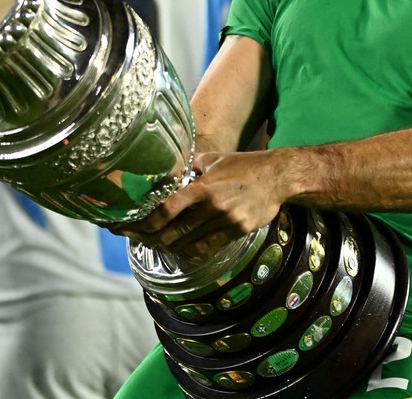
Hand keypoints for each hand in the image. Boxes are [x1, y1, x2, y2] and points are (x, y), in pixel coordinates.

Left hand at [109, 150, 290, 258]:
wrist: (277, 177)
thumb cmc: (244, 166)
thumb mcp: (215, 160)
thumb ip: (191, 167)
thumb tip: (170, 171)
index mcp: (204, 186)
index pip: (168, 209)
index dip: (148, 221)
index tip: (134, 225)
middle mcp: (213, 206)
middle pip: (174, 232)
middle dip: (153, 238)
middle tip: (139, 239)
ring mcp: (226, 222)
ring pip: (190, 244)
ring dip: (171, 247)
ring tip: (158, 245)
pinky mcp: (237, 232)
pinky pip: (208, 248)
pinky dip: (192, 252)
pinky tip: (183, 251)